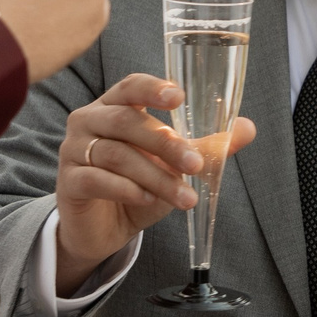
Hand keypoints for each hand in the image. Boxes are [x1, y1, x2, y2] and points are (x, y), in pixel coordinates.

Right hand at [54, 73, 256, 291]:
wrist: (103, 229)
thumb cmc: (138, 186)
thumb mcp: (174, 166)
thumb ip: (205, 146)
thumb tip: (247, 128)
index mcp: (115, 107)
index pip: (130, 86)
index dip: (152, 88)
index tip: (178, 97)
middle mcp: (89, 121)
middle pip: (127, 122)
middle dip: (166, 144)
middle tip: (196, 164)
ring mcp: (74, 150)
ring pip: (118, 156)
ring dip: (156, 177)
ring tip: (185, 197)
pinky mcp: (69, 182)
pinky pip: (97, 179)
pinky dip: (126, 189)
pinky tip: (148, 200)